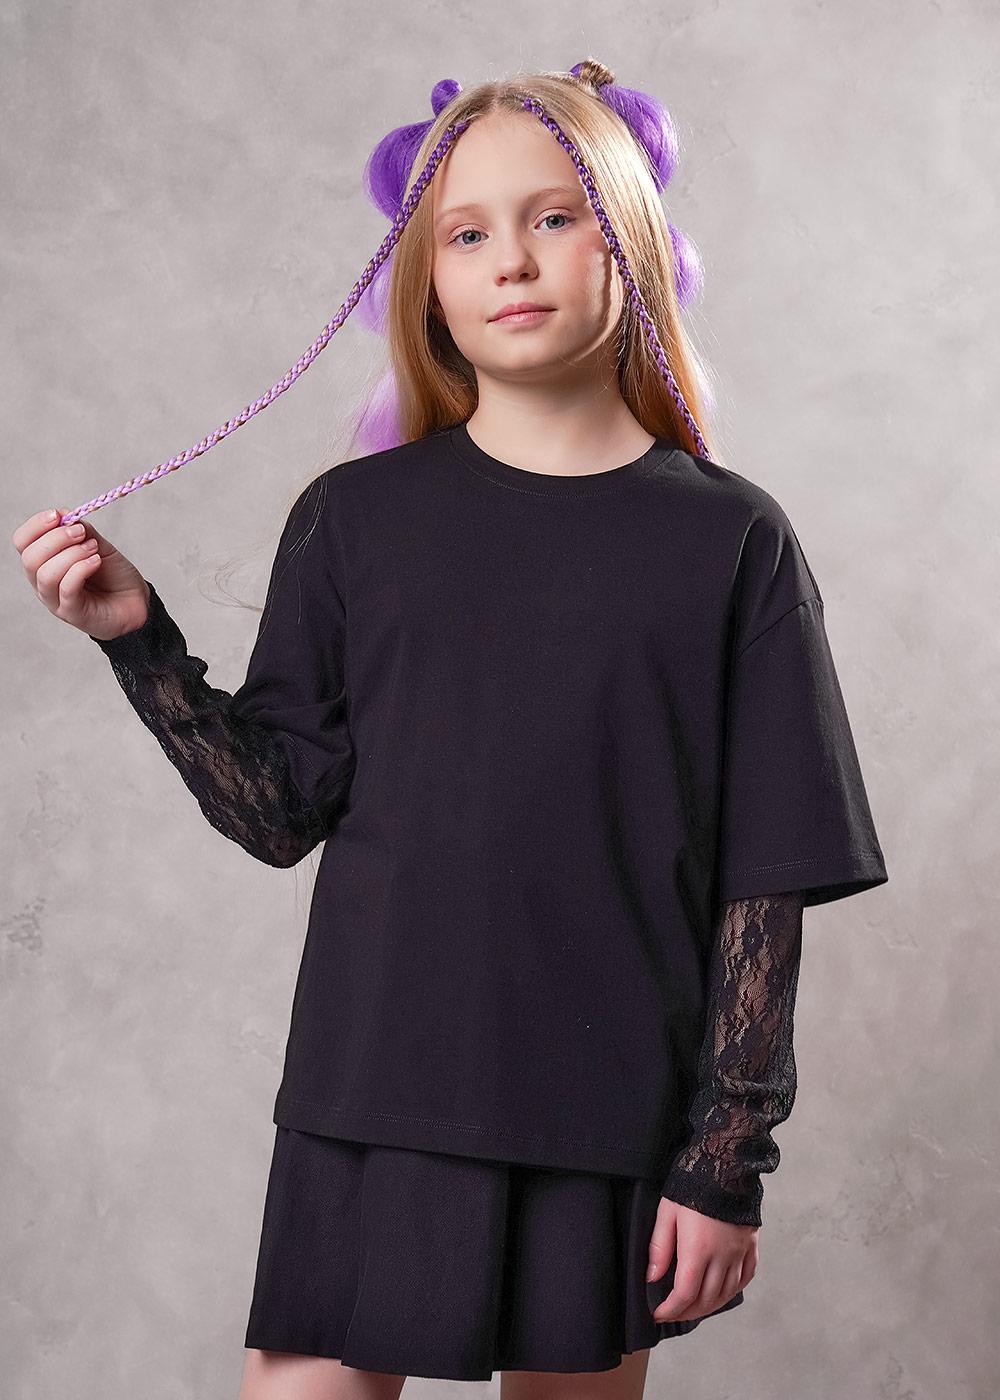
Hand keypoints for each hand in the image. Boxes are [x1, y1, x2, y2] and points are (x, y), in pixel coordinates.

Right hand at [12, 507, 150, 640]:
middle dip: (56, 538)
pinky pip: (66, 588)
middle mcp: (43, 582)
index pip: (23, 542)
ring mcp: (55, 600)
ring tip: (94, 549)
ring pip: (45, 574)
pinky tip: (96, 562)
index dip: (36, 525)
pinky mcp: (71, 613)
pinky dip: (81, 569)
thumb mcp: (98, 545)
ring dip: (71, 555)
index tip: (58, 515)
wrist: (137, 602)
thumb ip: (81, 531)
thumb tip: (65, 515)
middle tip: (81, 533)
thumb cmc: (114, 576)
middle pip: (30, 558)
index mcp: (44, 562)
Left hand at [647, 1196, 757, 1323]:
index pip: (685, 1294)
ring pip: (726, 1292)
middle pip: (706, 1299)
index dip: (671, 1309)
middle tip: (673, 1313)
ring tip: (694, 1308)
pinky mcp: (751, 1245)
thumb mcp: (667, 1213)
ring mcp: (739, 1252)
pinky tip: (723, 1292)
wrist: (724, 1163)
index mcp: (698, 1250)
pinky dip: (733, 1290)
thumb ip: (660, 1248)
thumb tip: (652, 1277)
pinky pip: (746, 1277)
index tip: (659, 1313)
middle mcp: (722, 1256)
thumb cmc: (692, 1187)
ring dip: (709, 1306)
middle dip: (687, 1312)